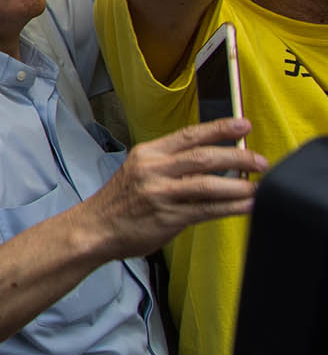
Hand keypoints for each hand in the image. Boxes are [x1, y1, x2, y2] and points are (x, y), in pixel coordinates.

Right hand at [84, 117, 262, 259]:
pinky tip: (246, 206)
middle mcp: (153, 169)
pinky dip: (231, 207)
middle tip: (259, 160)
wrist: (95, 228)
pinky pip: (207, 209)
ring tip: (259, 186)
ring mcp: (161, 193)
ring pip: (208, 183)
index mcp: (147, 154)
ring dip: (239, 185)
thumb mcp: (139, 172)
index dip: (219, 129)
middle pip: (203, 156)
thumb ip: (171, 166)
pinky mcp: (168, 216)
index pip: (188, 135)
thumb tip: (211, 165)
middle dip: (237, 156)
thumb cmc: (119, 202)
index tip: (242, 126)